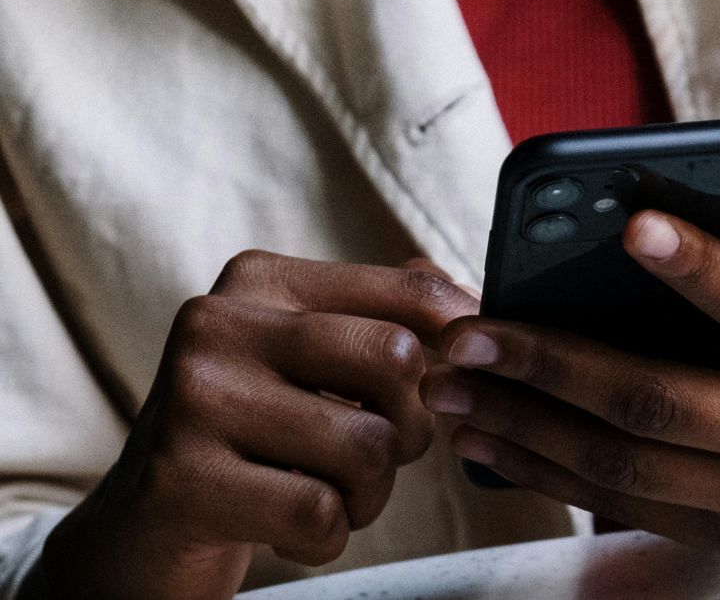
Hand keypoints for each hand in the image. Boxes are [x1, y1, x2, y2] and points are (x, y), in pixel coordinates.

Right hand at [39, 252, 476, 599]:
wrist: (146, 526)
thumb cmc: (254, 437)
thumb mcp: (311, 361)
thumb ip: (385, 316)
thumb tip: (471, 302)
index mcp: (262, 281)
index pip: (411, 291)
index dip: (462, 343)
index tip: (467, 378)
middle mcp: (219, 323)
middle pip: (398, 361)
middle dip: (410, 428)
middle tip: (375, 456)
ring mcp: (194, 398)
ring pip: (367, 445)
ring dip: (368, 494)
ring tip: (325, 495)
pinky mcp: (181, 479)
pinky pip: (319, 513)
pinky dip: (324, 539)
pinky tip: (286, 530)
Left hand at [420, 178, 719, 554]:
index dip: (698, 267)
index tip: (629, 227)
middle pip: (662, 402)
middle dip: (552, 367)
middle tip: (469, 336)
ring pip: (625, 466)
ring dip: (524, 426)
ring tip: (451, 387)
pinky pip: (621, 507)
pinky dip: (546, 471)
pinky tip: (489, 436)